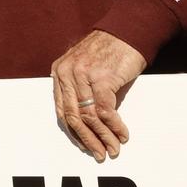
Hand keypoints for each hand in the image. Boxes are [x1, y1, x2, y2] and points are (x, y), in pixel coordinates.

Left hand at [50, 30, 146, 161]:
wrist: (127, 32)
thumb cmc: (109, 51)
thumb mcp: (87, 69)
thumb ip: (82, 92)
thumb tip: (90, 126)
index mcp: (59, 72)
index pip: (61, 110)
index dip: (74, 132)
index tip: (84, 145)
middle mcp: (67, 73)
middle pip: (73, 117)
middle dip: (87, 139)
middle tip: (99, 154)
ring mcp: (83, 75)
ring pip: (89, 116)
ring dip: (103, 136)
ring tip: (113, 148)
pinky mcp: (102, 78)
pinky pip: (105, 110)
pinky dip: (114, 126)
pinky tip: (122, 134)